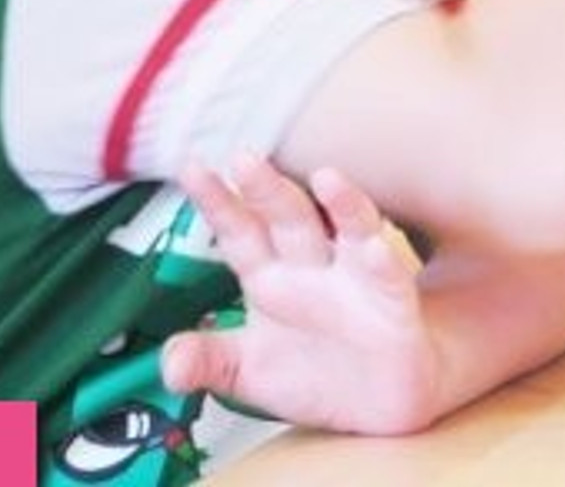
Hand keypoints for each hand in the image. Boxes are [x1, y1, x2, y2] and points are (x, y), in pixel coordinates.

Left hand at [162, 155, 444, 434]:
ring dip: (341, 203)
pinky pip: (391, 280)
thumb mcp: (249, 373)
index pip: (240, 233)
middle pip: (288, 219)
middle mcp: (313, 270)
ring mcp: (356, 282)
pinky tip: (376, 248)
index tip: (192, 169)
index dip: (217, 203)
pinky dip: (383, 264)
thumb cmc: (316, 374)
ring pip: (350, 230)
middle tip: (245, 158)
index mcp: (272, 279)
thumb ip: (208, 361)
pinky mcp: (394, 307)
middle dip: (267, 190)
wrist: (377, 406)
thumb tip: (170, 366)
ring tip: (326, 178)